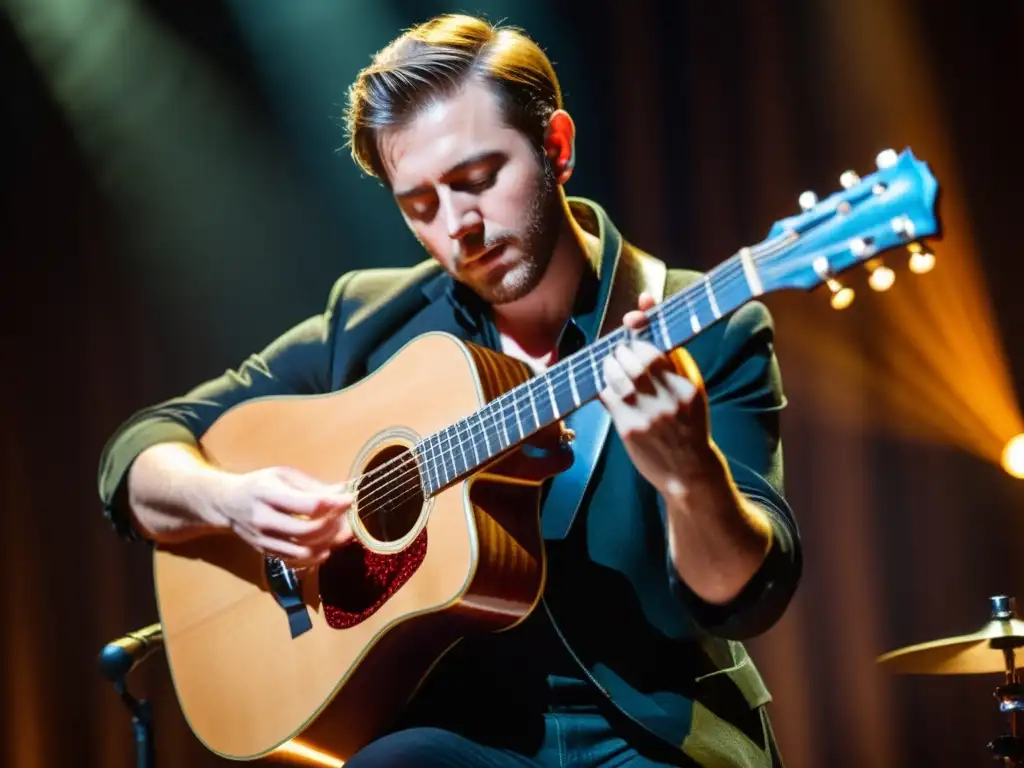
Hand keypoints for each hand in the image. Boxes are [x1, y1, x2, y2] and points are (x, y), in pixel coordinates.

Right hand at [212, 466, 352, 566]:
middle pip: (307, 531)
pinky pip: (296, 560)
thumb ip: (313, 486)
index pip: (307, 504)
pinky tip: (327, 546)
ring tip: (342, 533)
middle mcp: (263, 519)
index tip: (349, 500)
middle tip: (348, 519)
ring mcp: (264, 539)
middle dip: (334, 526)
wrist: (227, 504)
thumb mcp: (283, 475)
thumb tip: (343, 492)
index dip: (334, 504)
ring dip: (329, 543)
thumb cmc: (260, 485)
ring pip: (303, 550)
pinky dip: (317, 556)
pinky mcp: (266, 552)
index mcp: (267, 493)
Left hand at [599, 292, 720, 494]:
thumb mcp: (692, 390)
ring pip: (618, 377)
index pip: (655, 350)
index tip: (634, 325)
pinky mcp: (630, 431)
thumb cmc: (689, 424)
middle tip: (620, 350)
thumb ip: (673, 354)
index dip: (639, 333)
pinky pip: (608, 397)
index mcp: (687, 387)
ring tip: (611, 363)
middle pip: (634, 360)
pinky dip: (604, 386)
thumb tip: (649, 307)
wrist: (690, 472)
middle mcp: (669, 401)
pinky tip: (608, 386)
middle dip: (621, 349)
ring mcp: (648, 417)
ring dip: (609, 364)